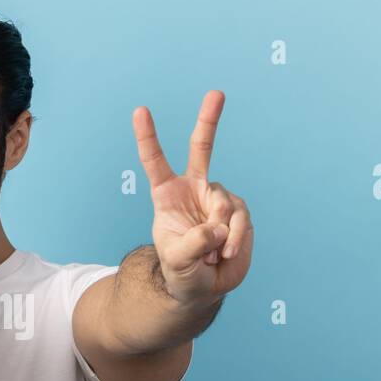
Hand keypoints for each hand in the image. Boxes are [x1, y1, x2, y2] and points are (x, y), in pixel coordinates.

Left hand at [133, 90, 253, 305]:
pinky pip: (240, 221)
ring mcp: (218, 199)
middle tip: (217, 93)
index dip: (148, 137)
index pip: (155, 161)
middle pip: (202, 149)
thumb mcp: (177, 261)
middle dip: (209, 120)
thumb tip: (219, 226)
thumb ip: (194, 242)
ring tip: (212, 255)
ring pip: (223, 204)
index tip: (140, 110)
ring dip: (219, 234)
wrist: (203, 287)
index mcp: (167, 195)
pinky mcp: (239, 213)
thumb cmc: (181, 271)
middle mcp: (194, 189)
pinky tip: (226, 254)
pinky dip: (234, 240)